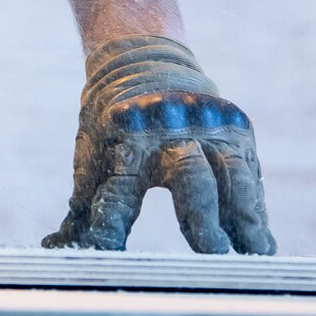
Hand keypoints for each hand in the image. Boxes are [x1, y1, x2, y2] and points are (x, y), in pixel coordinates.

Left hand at [43, 35, 276, 254]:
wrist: (143, 62)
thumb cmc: (111, 127)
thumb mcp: (92, 155)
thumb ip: (83, 207)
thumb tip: (54, 249)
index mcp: (123, 140)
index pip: (118, 191)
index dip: (111, 224)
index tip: (109, 254)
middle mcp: (168, 131)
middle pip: (187, 175)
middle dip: (199, 214)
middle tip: (212, 251)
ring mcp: (206, 127)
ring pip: (230, 173)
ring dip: (242, 213)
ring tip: (253, 250)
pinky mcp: (234, 129)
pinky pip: (249, 173)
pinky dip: (255, 209)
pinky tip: (261, 244)